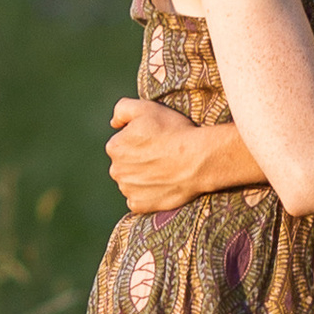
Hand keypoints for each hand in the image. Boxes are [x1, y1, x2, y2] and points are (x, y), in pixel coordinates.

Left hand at [108, 97, 210, 213]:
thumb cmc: (174, 132)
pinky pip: (139, 200)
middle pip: (125, 164)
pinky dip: (148, 194)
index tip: (156, 140)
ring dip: (143, 177)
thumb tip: (114, 123)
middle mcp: (116, 170)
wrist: (199, 159)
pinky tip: (163, 184)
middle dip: (139, 160)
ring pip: (131, 182)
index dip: (140, 140)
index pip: (122, 143)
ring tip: (165, 169)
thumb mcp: (147, 108)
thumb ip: (122, 109)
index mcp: (114, 147)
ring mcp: (128, 190)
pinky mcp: (140, 205)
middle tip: (162, 155)